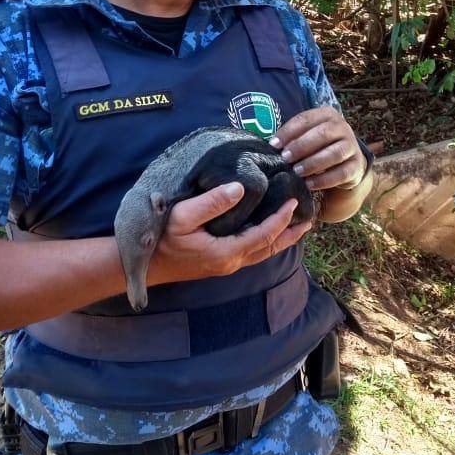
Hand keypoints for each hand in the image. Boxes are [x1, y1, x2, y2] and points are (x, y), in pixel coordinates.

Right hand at [147, 182, 311, 286]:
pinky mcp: (219, 263)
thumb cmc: (161, 240)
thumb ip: (212, 202)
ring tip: (296, 226)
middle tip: (310, 219)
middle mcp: (232, 262)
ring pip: (262, 252)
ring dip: (281, 239)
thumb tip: (240, 188)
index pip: (265, 234)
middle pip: (270, 248)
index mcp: (227, 251)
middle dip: (291, 233)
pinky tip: (267, 232)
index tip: (294, 201)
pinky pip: (252, 252)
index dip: (282, 218)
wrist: (144, 266)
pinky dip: (266, 241)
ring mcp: (226, 265)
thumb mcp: (182, 217)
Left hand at [270, 107, 366, 190]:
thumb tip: (274, 145)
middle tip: (286, 158)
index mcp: (328, 115)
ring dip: (313, 163)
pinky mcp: (357, 166)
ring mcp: (352, 146)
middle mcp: (342, 127)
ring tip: (297, 172)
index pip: (306, 119)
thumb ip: (294, 137)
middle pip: (322, 134)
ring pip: (334, 153)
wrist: (346, 161)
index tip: (274, 144)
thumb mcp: (308, 136)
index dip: (289, 131)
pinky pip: (341, 173)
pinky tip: (309, 184)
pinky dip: (324, 180)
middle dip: (301, 146)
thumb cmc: (320, 146)